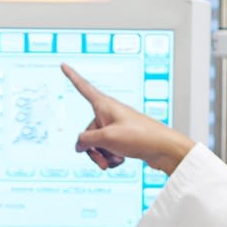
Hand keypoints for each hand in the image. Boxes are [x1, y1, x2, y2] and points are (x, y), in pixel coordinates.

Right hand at [63, 65, 192, 174]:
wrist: (163, 148)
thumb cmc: (138, 136)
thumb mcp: (106, 138)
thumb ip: (86, 140)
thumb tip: (79, 145)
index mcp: (104, 104)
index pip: (83, 87)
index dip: (72, 77)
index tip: (63, 65)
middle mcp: (109, 113)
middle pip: (88, 131)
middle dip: (92, 148)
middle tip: (101, 160)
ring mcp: (115, 126)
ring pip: (97, 143)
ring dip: (102, 155)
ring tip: (113, 161)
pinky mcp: (122, 139)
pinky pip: (108, 149)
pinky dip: (111, 158)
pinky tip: (120, 161)